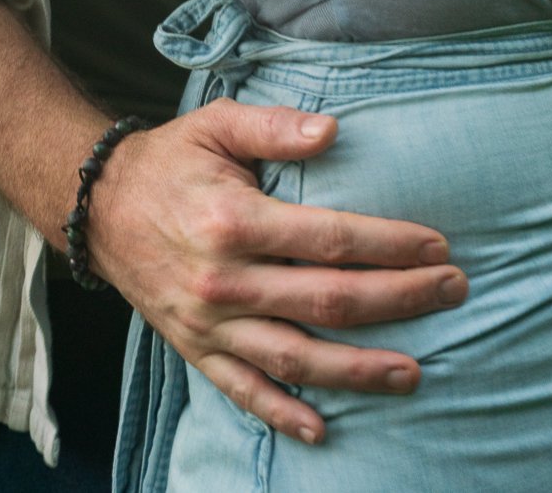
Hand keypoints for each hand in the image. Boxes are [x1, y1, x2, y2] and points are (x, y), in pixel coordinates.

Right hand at [87, 102, 466, 443]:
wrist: (99, 207)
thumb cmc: (170, 159)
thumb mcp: (217, 123)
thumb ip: (275, 126)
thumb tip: (334, 130)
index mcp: (234, 222)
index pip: (329, 239)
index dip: (389, 244)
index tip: (437, 246)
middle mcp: (224, 281)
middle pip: (327, 301)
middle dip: (399, 300)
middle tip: (452, 292)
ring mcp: (210, 325)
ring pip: (296, 359)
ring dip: (359, 371)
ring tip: (414, 372)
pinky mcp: (196, 351)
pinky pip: (244, 392)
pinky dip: (283, 415)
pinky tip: (324, 429)